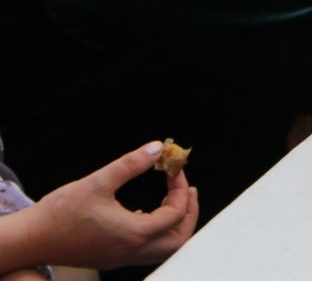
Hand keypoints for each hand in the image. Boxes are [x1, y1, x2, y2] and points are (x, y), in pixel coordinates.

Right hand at [21, 143, 198, 268]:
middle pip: (178, 239)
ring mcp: (119, 258)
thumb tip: (158, 148)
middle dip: (189, 213)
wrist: (29, 240)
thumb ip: (131, 164)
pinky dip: (155, 233)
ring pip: (163, 249)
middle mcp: (130, 251)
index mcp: (133, 233)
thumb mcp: (98, 182)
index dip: (181, 189)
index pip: (175, 214)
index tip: (175, 170)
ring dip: (174, 225)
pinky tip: (144, 214)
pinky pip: (144, 251)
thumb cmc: (59, 214)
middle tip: (187, 189)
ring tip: (173, 199)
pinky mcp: (109, 258)